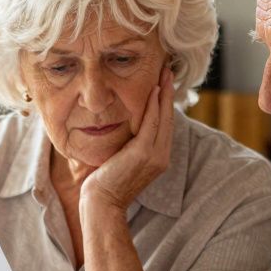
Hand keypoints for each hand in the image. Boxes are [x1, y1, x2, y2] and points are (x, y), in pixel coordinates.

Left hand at [81, 64, 175, 211]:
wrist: (102, 202)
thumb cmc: (106, 182)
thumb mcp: (123, 159)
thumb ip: (130, 144)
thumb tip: (126, 128)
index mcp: (158, 157)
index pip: (165, 124)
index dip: (166, 102)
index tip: (164, 82)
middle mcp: (161, 156)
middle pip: (169, 117)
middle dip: (169, 91)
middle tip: (169, 69)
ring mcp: (154, 155)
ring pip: (164, 117)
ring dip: (164, 92)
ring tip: (165, 73)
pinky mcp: (143, 153)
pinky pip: (152, 123)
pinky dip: (154, 105)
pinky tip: (154, 89)